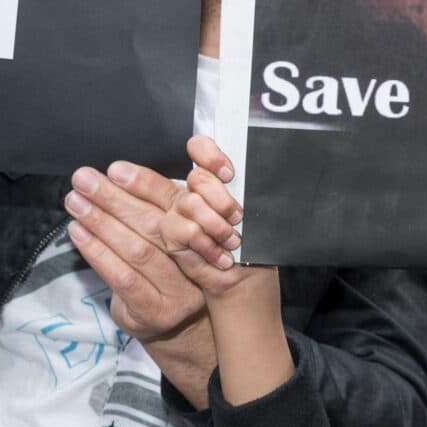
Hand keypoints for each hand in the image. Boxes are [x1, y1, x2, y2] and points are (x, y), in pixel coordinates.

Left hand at [67, 161, 206, 341]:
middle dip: (113, 198)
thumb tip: (115, 176)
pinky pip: (124, 277)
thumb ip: (159, 208)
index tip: (115, 169)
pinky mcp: (157, 311)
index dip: (144, 184)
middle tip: (84, 180)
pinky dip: (98, 253)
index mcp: (206, 231)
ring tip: (76, 203)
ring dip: (101, 222)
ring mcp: (180, 290)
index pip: (175, 202)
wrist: (179, 327)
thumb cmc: (169, 271)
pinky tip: (79, 234)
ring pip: (138, 250)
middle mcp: (199, 260)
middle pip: (154, 223)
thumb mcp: (175, 235)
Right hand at [158, 137, 272, 299]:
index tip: (228, 172)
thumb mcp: (255, 211)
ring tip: (232, 241)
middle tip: (237, 218)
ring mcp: (180, 212)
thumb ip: (244, 189)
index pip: (199, 148)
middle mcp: (194, 193)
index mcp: (214, 181)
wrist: (246, 279)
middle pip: (198, 177)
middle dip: (222, 199)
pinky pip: (185, 230)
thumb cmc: (254, 245)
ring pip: (190, 202)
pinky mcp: (171, 235)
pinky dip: (207, 245)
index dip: (209, 154)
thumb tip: (244, 174)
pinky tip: (221, 256)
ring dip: (217, 225)